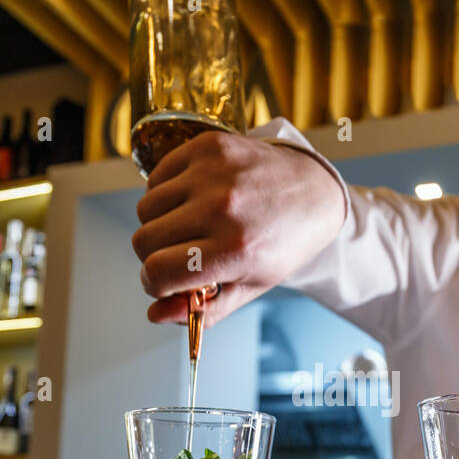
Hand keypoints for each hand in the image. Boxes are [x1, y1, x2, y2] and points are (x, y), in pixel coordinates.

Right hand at [132, 131, 345, 325]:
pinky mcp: (207, 145)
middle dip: (154, 256)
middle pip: (143, 241)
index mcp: (235, 249)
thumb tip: (154, 313)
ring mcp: (213, 172)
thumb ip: (202, 309)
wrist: (315, 190)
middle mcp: (222, 207)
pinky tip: (191, 200)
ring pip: (145, 208)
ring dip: (158, 223)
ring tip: (189, 225)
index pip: (158, 273)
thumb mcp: (250, 286)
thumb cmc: (282, 243)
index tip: (166, 282)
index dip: (155, 284)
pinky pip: (156, 178)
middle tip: (179, 254)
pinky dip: (165, 193)